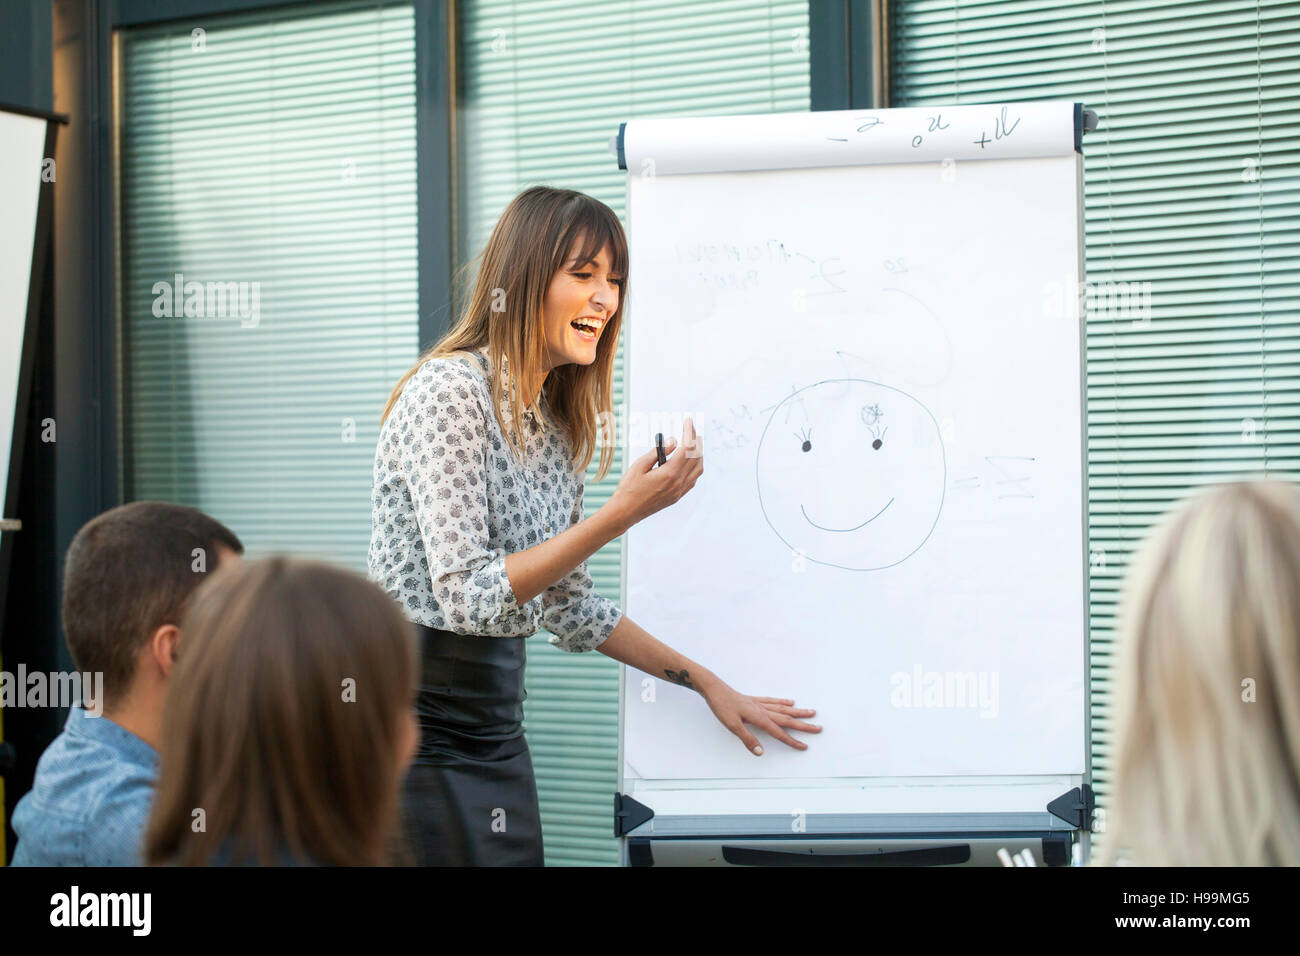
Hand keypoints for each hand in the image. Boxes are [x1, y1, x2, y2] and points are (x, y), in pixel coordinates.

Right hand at [605, 418, 703, 529]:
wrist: (626, 511)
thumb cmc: (629, 487)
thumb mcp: (640, 465)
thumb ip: (658, 452)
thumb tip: (674, 440)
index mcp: (669, 473)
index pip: (687, 448)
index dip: (689, 432)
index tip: (688, 421)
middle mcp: (678, 483)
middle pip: (696, 457)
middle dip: (696, 440)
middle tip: (691, 429)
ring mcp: (679, 491)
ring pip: (698, 469)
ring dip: (698, 454)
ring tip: (693, 443)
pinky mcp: (677, 496)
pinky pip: (693, 479)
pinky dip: (695, 467)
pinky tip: (689, 462)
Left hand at [702, 682, 819, 754]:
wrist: (714, 688)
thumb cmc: (722, 707)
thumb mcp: (732, 726)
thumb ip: (748, 739)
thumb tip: (761, 753)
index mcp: (759, 718)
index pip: (779, 732)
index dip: (792, 741)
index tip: (804, 746)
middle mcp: (762, 710)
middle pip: (787, 719)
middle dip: (803, 725)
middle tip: (819, 728)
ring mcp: (759, 703)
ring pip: (783, 709)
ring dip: (798, 712)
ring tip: (811, 712)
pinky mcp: (753, 699)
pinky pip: (772, 701)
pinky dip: (782, 702)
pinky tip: (790, 702)